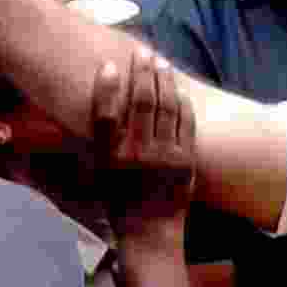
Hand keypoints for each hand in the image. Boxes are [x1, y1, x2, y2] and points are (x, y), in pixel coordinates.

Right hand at [95, 48, 195, 241]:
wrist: (151, 233)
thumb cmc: (121, 203)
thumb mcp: (100, 175)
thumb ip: (100, 143)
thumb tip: (100, 111)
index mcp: (110, 158)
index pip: (105, 114)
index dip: (107, 87)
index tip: (110, 65)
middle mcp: (136, 154)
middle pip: (140, 103)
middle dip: (142, 73)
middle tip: (143, 52)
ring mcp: (164, 157)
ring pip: (166, 108)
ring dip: (164, 81)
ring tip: (161, 63)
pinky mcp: (186, 161)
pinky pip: (186, 125)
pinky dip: (182, 104)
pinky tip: (179, 90)